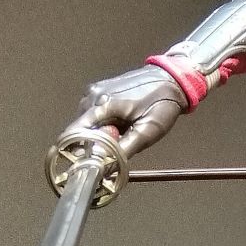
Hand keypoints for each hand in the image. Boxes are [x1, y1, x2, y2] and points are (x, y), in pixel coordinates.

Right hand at [71, 65, 187, 159]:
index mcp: (104, 104)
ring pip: (86, 123)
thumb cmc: (162, 104)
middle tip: (119, 142)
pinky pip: (92, 114)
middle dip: (94, 142)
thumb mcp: (147, 132)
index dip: (80, 150)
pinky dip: (102, 123)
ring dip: (99, 133)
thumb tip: (105, 166)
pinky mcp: (98, 90)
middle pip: (80, 130)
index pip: (76, 132)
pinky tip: (120, 122)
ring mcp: (94, 90)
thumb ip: (123, 150)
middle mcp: (94, 95)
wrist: (170, 79)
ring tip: (122, 130)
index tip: (92, 161)